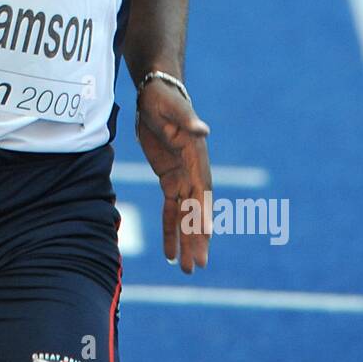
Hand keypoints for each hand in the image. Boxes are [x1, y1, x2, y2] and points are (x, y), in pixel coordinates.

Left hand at [136, 80, 211, 273]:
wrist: (155, 92)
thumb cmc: (165, 98)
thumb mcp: (172, 107)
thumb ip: (187, 120)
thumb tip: (203, 129)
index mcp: (197, 157)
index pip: (202, 190)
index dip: (204, 213)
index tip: (206, 236)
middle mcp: (193, 171)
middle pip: (196, 210)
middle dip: (198, 239)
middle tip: (199, 266)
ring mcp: (181, 177)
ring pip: (184, 216)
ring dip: (186, 242)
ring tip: (187, 269)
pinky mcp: (168, 179)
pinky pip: (170, 210)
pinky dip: (170, 230)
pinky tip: (170, 252)